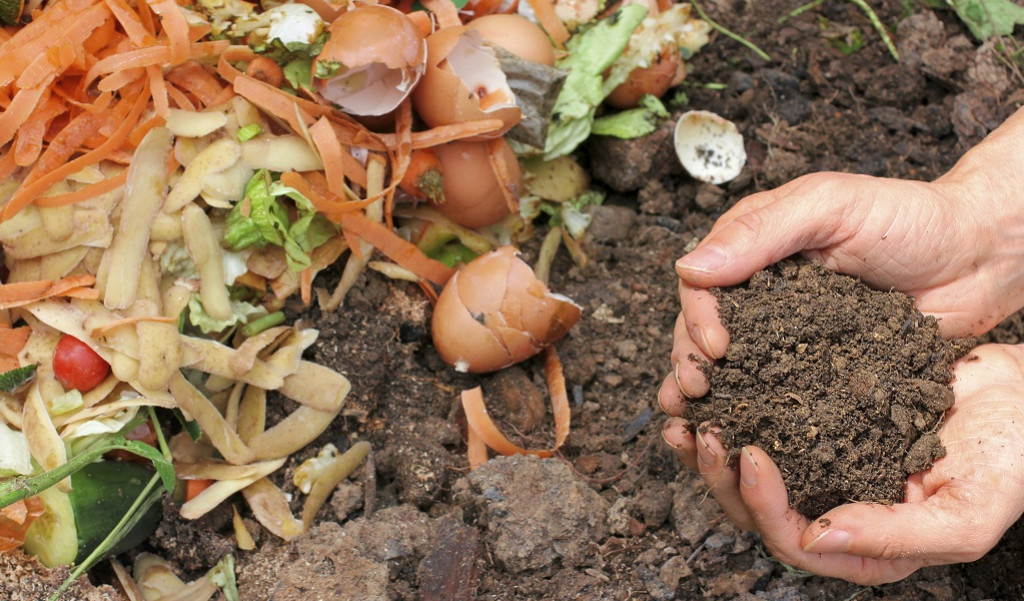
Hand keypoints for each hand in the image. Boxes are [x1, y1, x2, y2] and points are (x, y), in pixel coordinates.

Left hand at [661, 343, 1023, 584]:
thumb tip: (816, 536)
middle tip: (702, 430)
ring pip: (750, 468)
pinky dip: (736, 404)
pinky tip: (714, 383)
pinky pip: (765, 419)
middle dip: (720, 474)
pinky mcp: (818, 421)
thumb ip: (897, 537)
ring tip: (686, 410)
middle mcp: (835, 508)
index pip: (794, 541)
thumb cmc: (1010, 459)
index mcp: (865, 546)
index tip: (748, 454)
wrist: (1023, 395)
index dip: (762, 505)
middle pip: (757, 509)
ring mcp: (824, 464)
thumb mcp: (967, 512)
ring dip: (712, 444)